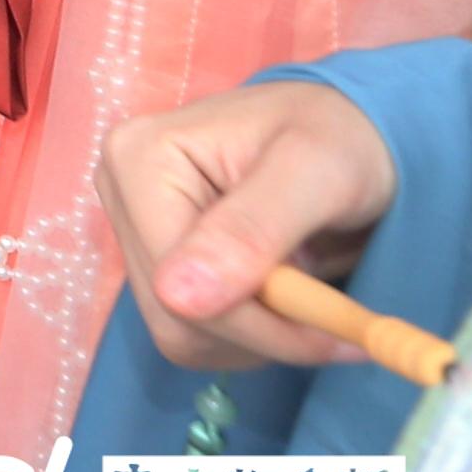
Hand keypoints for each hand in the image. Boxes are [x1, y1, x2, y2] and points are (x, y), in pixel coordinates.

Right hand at [98, 80, 400, 373]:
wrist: (349, 132)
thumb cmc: (340, 137)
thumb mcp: (316, 172)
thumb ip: (252, 228)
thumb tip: (176, 298)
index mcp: (140, 159)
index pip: (175, 286)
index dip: (258, 325)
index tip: (333, 334)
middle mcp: (121, 195)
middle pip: (174, 316)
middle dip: (262, 333)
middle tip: (330, 320)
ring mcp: (135, 230)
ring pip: (181, 333)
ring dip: (258, 339)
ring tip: (309, 297)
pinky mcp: (158, 259)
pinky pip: (191, 333)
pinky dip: (248, 338)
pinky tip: (283, 299)